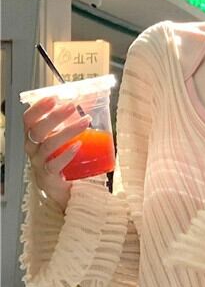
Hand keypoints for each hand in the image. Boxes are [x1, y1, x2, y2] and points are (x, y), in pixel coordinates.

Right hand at [23, 96, 91, 211]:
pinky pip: (54, 164)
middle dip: (55, 116)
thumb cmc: (62, 160)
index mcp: (34, 137)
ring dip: (68, 131)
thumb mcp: (64, 139)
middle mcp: (33, 149)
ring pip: (48, 145)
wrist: (63, 190)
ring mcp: (40, 163)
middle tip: (72, 106)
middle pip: (37, 130)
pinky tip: (78, 146)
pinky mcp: (49, 177)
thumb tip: (93, 98)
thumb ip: (73, 121)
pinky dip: (67, 154)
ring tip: (84, 122)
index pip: (29, 119)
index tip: (54, 97)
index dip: (39, 107)